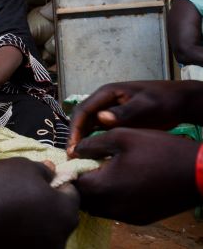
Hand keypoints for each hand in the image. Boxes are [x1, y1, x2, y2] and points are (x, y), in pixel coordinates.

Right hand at [0, 158, 79, 247]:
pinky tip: (1, 227)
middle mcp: (59, 238)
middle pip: (59, 219)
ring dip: (33, 224)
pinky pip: (25, 244)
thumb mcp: (21, 167)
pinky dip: (18, 237)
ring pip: (42, 234)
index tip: (43, 179)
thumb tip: (52, 170)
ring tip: (9, 212)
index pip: (72, 195)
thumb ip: (42, 170)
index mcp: (66, 213)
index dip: (58, 184)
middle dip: (47, 206)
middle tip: (24, 195)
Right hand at [67, 80, 202, 156]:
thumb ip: (125, 112)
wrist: (180, 102)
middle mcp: (103, 102)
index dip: (75, 129)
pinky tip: (92, 155)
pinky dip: (92, 142)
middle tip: (73, 157)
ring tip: (79, 159)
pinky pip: (98, 131)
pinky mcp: (115, 121)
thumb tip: (101, 118)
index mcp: (106, 93)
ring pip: (88, 126)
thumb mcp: (146, 106)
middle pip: (82, 119)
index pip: (83, 110)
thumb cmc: (163, 101)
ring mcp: (108, 111)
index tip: (73, 147)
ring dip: (82, 140)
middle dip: (75, 137)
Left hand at [73, 128, 199, 224]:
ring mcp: (127, 216)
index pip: (73, 186)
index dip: (70, 172)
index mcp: (105, 187)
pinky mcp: (139, 219)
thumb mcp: (121, 136)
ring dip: (95, 192)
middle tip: (87, 166)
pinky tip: (120, 182)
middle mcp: (113, 208)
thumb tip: (74, 151)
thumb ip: (92, 144)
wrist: (198, 171)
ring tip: (103, 172)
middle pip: (83, 200)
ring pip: (98, 208)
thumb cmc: (159, 149)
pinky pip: (114, 211)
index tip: (74, 160)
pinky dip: (110, 199)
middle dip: (81, 184)